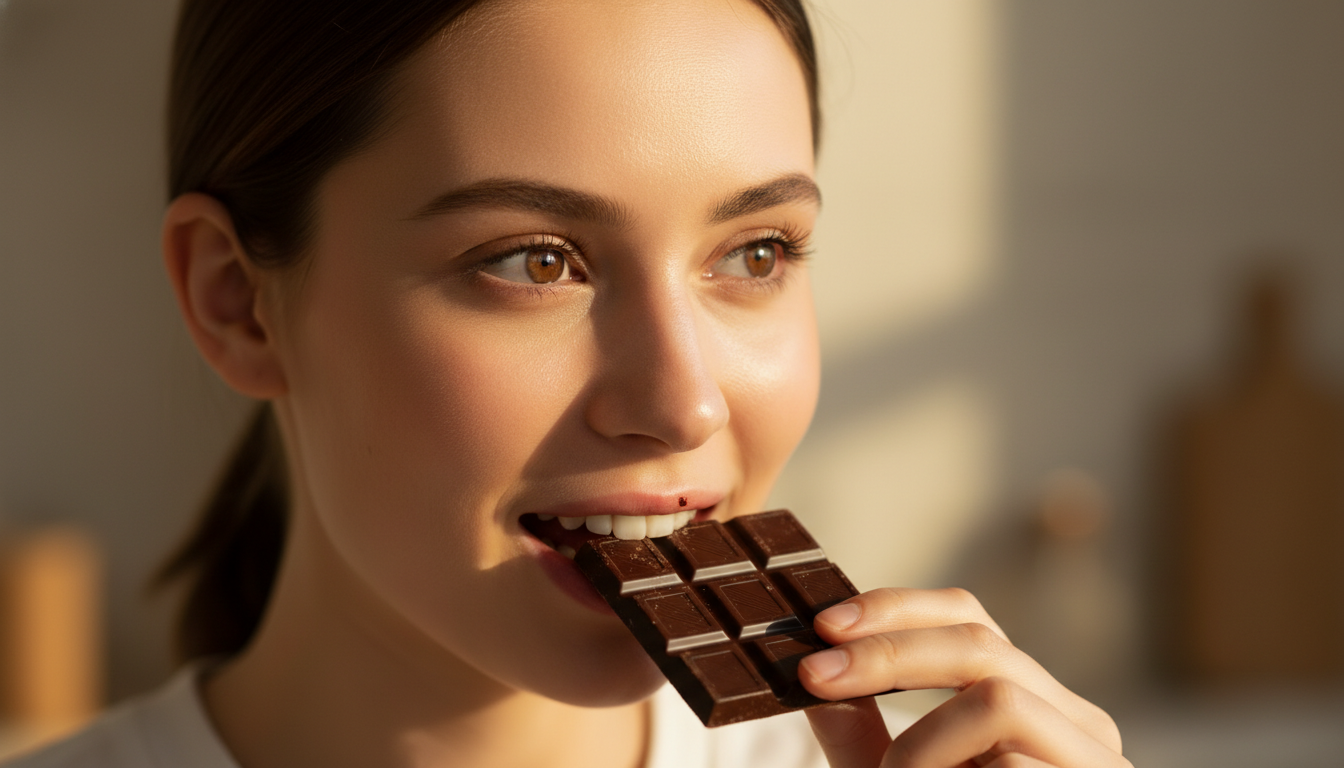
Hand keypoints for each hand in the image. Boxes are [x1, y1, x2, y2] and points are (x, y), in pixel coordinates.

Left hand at [798, 588, 1129, 767]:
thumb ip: (859, 735)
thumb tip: (810, 669)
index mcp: (1032, 704)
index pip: (970, 618)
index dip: (896, 608)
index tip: (822, 627)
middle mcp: (1076, 722)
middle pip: (981, 641)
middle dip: (885, 654)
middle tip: (814, 677)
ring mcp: (1097, 762)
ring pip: (998, 698)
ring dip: (920, 744)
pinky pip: (1013, 766)